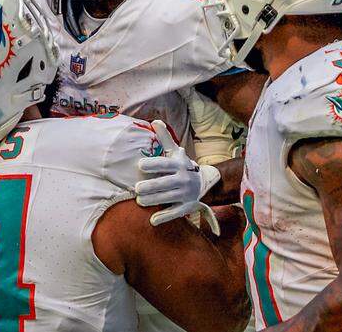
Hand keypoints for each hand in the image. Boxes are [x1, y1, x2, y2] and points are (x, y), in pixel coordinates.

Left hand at [135, 120, 220, 234]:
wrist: (205, 183)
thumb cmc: (182, 166)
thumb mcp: (176, 152)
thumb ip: (165, 139)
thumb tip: (155, 121)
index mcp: (179, 165)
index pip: (165, 164)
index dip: (153, 164)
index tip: (140, 165)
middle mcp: (183, 179)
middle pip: (165, 183)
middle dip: (151, 186)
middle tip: (137, 188)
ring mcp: (186, 194)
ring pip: (168, 198)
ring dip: (154, 200)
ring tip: (139, 201)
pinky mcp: (187, 207)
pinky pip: (175, 213)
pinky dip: (164, 217)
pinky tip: (152, 220)